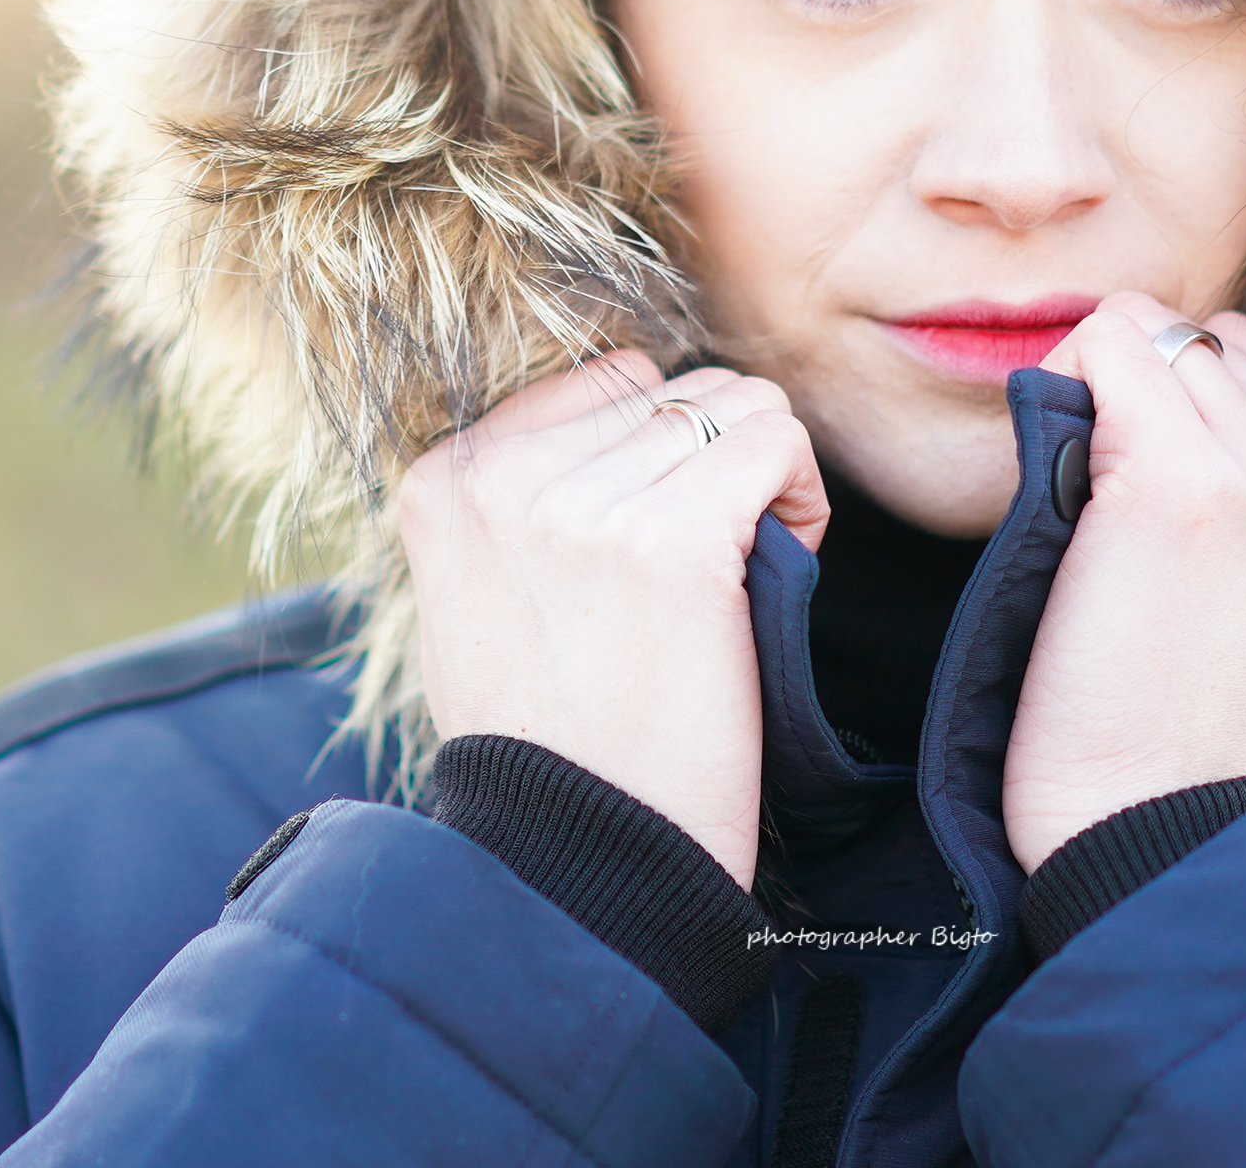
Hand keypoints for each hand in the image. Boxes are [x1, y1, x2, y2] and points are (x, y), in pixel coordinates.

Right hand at [396, 353, 828, 888]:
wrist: (581, 862)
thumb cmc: (551, 744)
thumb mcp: (479, 598)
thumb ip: (518, 500)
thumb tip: (615, 415)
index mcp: (444, 478)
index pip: (602, 383)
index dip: (653, 453)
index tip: (653, 544)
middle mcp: (499, 473)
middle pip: (672, 387)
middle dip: (711, 463)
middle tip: (709, 567)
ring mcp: (581, 501)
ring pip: (736, 403)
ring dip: (762, 479)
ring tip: (740, 572)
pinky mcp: (670, 537)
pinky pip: (777, 442)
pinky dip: (801, 500)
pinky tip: (777, 573)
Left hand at [1004, 293, 1245, 872]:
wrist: (1160, 812)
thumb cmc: (1202, 698)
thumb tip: (1198, 360)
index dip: (1200, 404)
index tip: (1182, 497)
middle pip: (1211, 335)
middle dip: (1152, 395)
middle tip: (1131, 509)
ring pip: (1153, 333)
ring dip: (1103, 399)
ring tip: (1107, 514)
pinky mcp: (1179, 479)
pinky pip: (1102, 346)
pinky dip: (1059, 389)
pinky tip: (1066, 487)